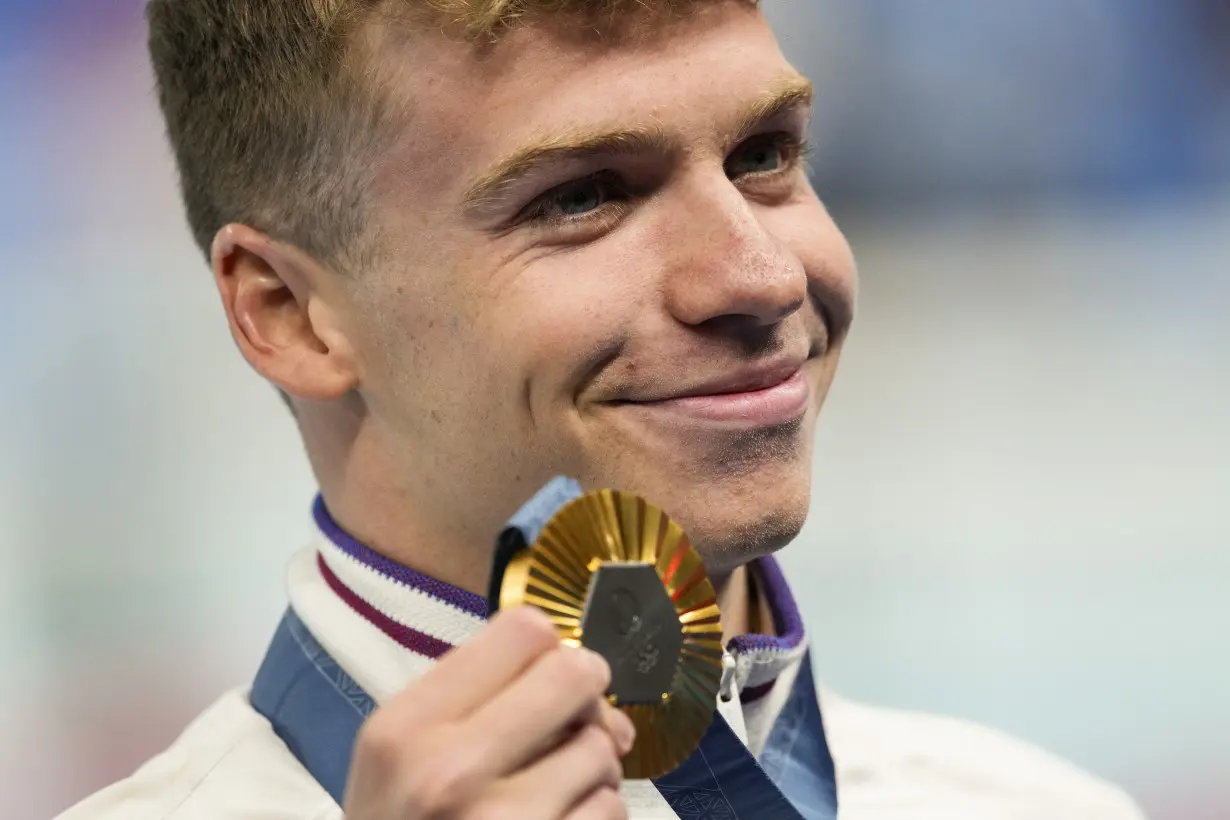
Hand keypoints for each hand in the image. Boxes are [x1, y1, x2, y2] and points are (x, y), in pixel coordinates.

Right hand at [342, 605, 634, 818]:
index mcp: (406, 728)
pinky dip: (595, 813)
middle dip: (587, 693)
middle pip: (574, 675)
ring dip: (592, 765)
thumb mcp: (399, 757)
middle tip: (579, 713)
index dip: (548, 647)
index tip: (549, 671)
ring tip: (555, 787)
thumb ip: (471, 698)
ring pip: (600, 749)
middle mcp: (449, 772)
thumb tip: (579, 669)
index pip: (522, 631)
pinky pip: (609, 810)